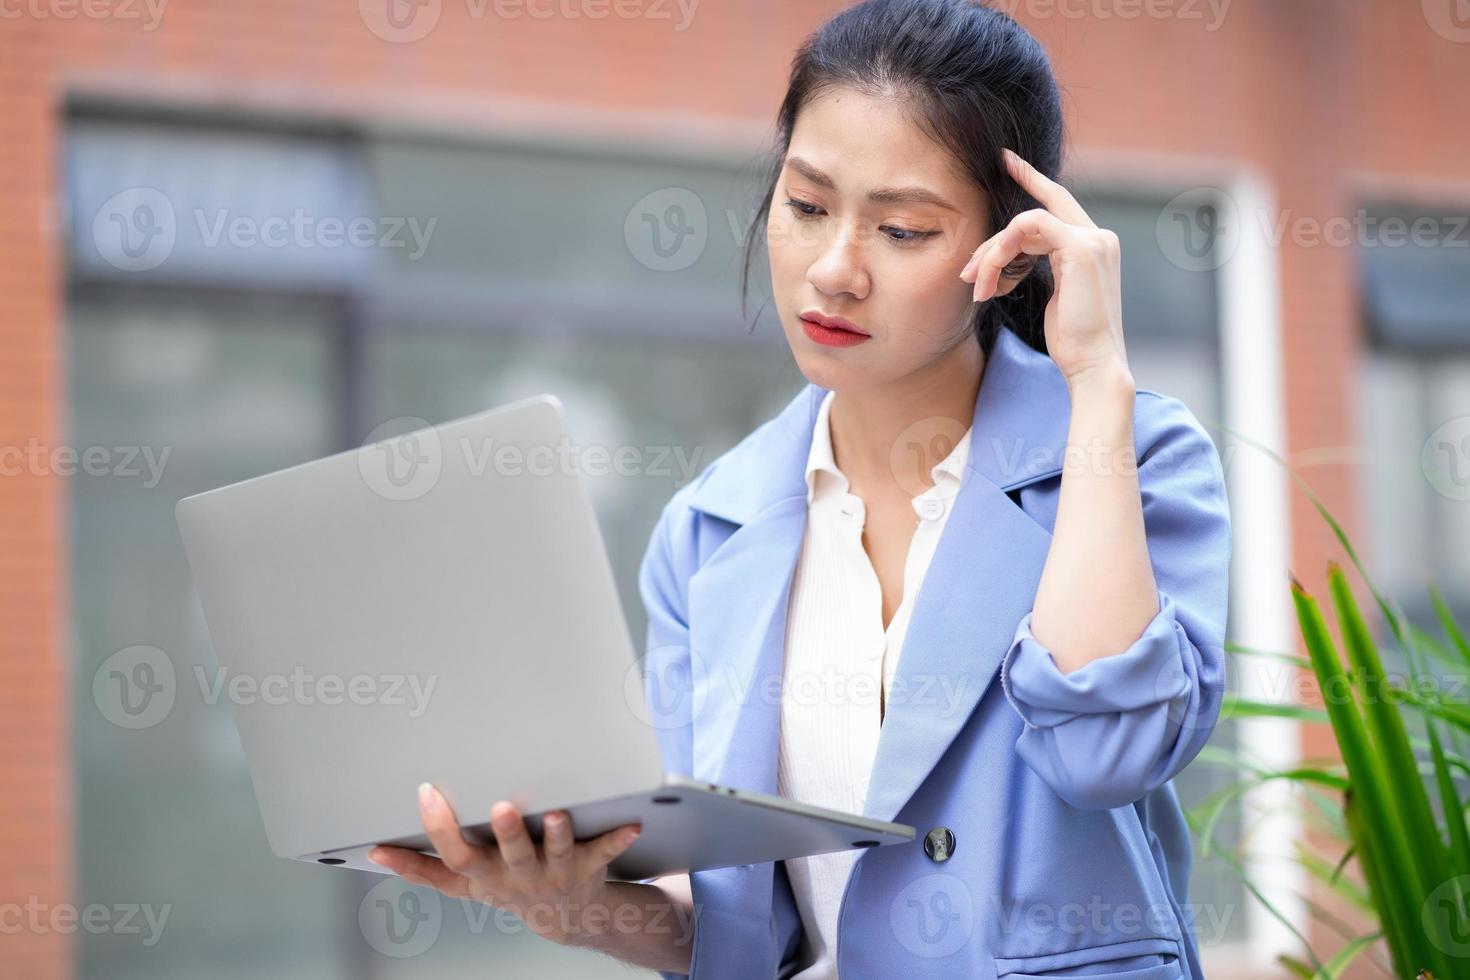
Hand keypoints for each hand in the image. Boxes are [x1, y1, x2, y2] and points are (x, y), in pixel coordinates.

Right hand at [367, 782, 641, 947]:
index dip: (438, 828)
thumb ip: (420, 867)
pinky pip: (605, 851)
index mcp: (484, 876)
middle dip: (506, 833)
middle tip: (500, 806)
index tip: (427, 792)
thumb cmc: (506, 886)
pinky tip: (632, 823)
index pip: (454, 856)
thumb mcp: (461, 884)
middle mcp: (518, 876)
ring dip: (560, 835)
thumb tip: (372, 853)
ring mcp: (555, 873)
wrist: (564, 919)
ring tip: (561, 814)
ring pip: (557, 853)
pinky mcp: (588, 866)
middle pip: (510, 856)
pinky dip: (618, 838)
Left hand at [959, 147, 1130, 391]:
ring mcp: (1093, 239)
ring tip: (978, 289)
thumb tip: (1011, 257)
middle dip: (992, 241)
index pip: (1058, 202)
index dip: (1032, 178)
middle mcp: (1099, 236)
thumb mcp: (1057, 297)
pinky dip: (1001, 251)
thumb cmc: (1074, 341)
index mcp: (1095, 246)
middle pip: (1031, 217)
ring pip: (1023, 225)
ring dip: (992, 257)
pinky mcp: (1081, 248)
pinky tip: (991, 281)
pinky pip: (1028, 229)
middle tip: (968, 274)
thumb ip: (1045, 266)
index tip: (1006, 160)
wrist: (1094, 366)